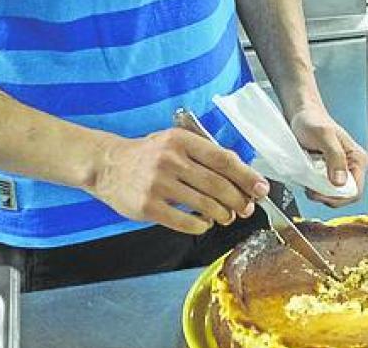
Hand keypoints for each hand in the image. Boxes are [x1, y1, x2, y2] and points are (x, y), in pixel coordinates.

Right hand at [87, 129, 269, 234]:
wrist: (107, 165)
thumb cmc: (149, 154)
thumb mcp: (176, 142)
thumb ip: (205, 154)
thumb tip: (241, 174)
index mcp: (182, 141)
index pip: (223, 159)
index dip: (246, 176)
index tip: (260, 188)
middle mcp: (170, 160)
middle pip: (217, 185)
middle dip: (239, 200)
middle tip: (247, 208)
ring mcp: (157, 183)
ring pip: (204, 204)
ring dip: (223, 214)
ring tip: (227, 216)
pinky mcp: (147, 206)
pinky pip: (184, 221)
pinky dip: (200, 225)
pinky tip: (204, 224)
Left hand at [289, 105, 367, 207]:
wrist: (301, 115)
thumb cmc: (312, 121)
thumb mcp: (324, 136)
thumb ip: (335, 157)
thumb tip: (340, 181)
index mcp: (357, 159)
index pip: (355, 191)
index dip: (338, 198)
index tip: (320, 193)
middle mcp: (351, 166)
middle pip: (344, 196)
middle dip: (327, 197)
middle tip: (311, 189)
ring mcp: (339, 171)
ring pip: (332, 195)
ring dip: (319, 193)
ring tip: (308, 181)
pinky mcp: (327, 172)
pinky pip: (323, 189)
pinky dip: (314, 188)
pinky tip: (306, 179)